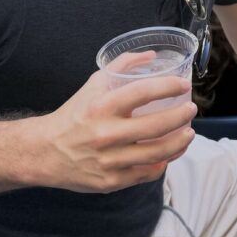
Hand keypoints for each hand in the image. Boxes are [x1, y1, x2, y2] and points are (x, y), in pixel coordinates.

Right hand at [33, 52, 196, 193]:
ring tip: (189, 133)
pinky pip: (147, 173)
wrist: (45, 151)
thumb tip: (151, 56)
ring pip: (157, 153)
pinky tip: (170, 153)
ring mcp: (110, 161)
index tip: (184, 85)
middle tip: (191, 109)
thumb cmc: (74, 114)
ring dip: (180, 142)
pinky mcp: (111, 181)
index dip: (169, 87)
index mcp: (102, 107)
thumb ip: (122, 65)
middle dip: (181, 116)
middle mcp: (106, 134)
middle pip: (157, 125)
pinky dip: (163, 163)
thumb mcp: (93, 84)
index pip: (143, 92)